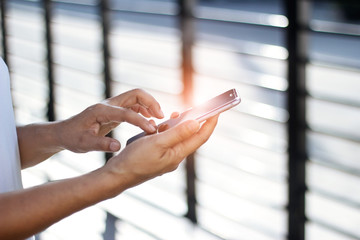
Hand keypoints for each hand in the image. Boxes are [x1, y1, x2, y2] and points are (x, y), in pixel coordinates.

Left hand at [56, 89, 163, 152]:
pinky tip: (148, 121)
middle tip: (161, 116)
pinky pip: (133, 106)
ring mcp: (112, 106)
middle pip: (136, 94)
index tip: (152, 130)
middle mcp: (108, 104)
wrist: (64, 132)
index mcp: (101, 110)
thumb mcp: (83, 144)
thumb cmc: (72, 137)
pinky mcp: (114, 111)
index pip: (126, 112)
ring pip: (136, 98)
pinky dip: (144, 110)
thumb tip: (118, 146)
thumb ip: (101, 144)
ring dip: (149, 105)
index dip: (140, 121)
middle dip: (151, 102)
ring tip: (159, 119)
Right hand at [104, 115, 218, 190]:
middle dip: (195, 122)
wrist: (118, 175)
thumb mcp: (157, 143)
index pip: (200, 136)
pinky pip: (169, 141)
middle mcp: (176, 157)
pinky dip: (168, 131)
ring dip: (180, 125)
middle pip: (192, 137)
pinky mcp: (159, 156)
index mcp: (178, 154)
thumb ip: (178, 133)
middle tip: (196, 107)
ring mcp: (168, 157)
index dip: (210, 123)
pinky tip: (161, 126)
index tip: (216, 110)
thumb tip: (196, 123)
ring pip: (179, 138)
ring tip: (175, 115)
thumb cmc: (135, 159)